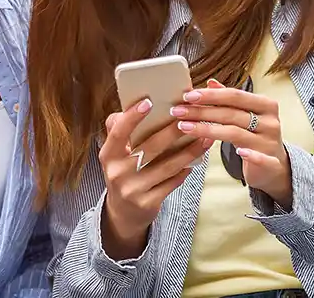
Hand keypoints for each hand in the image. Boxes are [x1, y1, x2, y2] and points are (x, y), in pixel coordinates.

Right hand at [99, 99, 212, 259]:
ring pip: (167, 166)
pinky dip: (185, 170)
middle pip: (150, 147)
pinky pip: (172, 182)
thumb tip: (133, 104)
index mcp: (108, 155)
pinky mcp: (148, 203)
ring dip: (189, 151)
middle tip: (192, 117)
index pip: (118, 132)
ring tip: (205, 138)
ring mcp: (133, 189)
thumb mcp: (114, 153)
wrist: (123, 212)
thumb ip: (119, 130)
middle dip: (173, 131)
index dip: (132, 117)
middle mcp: (118, 172)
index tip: (149, 102)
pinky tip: (197, 160)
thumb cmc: (123, 172)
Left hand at [171, 79, 293, 207]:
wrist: (275, 167)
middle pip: (231, 114)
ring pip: (236, 134)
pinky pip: (261, 158)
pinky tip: (237, 153)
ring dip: (207, 130)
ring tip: (184, 127)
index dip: (210, 95)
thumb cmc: (255, 136)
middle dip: (201, 111)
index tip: (188, 96)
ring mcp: (270, 142)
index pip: (234, 96)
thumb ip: (229, 99)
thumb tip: (210, 82)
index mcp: (265, 105)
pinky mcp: (271, 163)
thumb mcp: (244, 114)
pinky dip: (250, 155)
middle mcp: (270, 122)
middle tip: (178, 111)